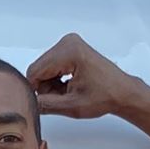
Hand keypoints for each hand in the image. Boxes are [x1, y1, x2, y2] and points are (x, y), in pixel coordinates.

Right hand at [28, 33, 149, 120]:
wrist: (122, 92)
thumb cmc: (105, 96)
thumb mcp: (71, 106)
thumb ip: (45, 104)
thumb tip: (27, 103)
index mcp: (69, 52)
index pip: (34, 71)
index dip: (36, 90)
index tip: (46, 102)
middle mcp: (68, 42)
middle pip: (38, 68)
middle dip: (45, 86)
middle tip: (63, 98)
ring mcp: (69, 43)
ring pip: (44, 68)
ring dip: (51, 84)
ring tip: (69, 92)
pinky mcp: (71, 48)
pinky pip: (52, 64)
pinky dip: (56, 78)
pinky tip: (70, 85)